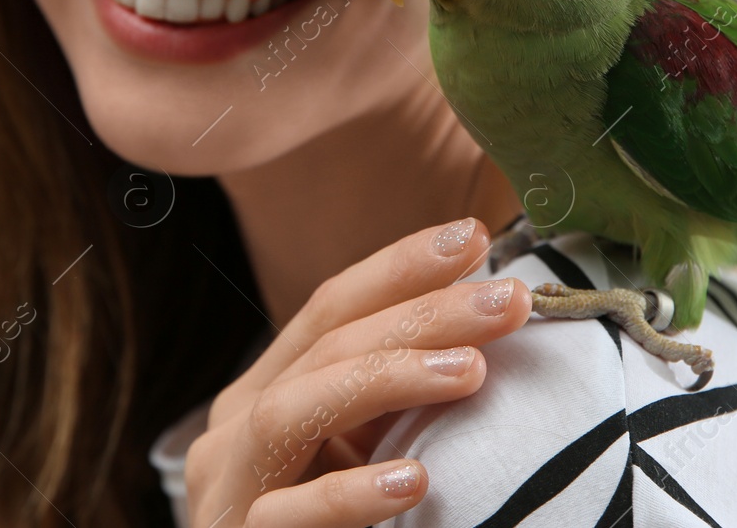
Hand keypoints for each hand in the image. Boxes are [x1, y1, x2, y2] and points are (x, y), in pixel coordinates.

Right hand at [182, 217, 531, 526]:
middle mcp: (236, 430)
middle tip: (506, 300)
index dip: (399, 267)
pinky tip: (414, 481)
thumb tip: (489, 320)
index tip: (475, 238)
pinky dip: (348, 495)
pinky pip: (286, 517)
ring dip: (385, 379)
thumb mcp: (364, 453)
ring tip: (469, 371)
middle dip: (419, 313)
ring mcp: (230, 492)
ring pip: (291, 410)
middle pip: (324, 346)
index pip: (330, 309)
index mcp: (267, 392)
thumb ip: (400, 400)